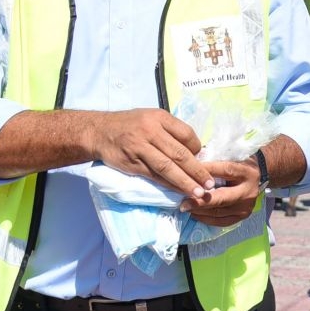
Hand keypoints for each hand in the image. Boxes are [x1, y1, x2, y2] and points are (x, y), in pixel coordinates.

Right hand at [86, 109, 214, 199]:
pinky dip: (168, 185)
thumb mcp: (150, 117)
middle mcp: (150, 131)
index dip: (197, 149)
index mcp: (159, 117)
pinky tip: (179, 192)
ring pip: (168, 168)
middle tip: (210, 183)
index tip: (204, 160)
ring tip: (199, 192)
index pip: (186, 134)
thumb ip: (170, 130)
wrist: (99, 131)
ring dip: (185, 182)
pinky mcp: (132, 163)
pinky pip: (154, 176)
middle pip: (180, 154)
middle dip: (197, 171)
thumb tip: (194, 150)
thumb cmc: (129, 125)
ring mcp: (140, 148)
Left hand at [184, 158, 262, 226]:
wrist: (257, 177)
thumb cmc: (239, 164)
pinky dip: (206, 219)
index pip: (224, 170)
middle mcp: (248, 191)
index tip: (185, 173)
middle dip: (200, 202)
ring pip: (218, 212)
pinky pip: (221, 221)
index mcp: (246, 172)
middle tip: (182, 204)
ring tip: (185, 207)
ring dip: (199, 211)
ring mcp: (246, 206)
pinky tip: (195, 214)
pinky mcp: (242, 216)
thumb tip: (191, 162)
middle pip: (221, 198)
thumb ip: (214, 159)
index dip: (204, 172)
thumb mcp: (230, 157)